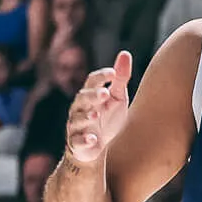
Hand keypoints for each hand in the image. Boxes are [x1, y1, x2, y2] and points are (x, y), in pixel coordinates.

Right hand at [63, 52, 134, 167]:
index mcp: (90, 95)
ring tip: (95, 115)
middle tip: (105, 94)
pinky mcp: (77, 143)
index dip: (100, 77)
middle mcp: (80, 109)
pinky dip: (84, 140)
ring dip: (86, 117)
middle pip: (82, 99)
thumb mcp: (116, 98)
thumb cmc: (108, 118)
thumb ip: (120, 78)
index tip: (113, 73)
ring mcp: (77, 126)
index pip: (91, 82)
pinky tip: (93, 139)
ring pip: (77, 119)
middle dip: (92, 96)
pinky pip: (77, 141)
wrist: (99, 148)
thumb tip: (124, 53)